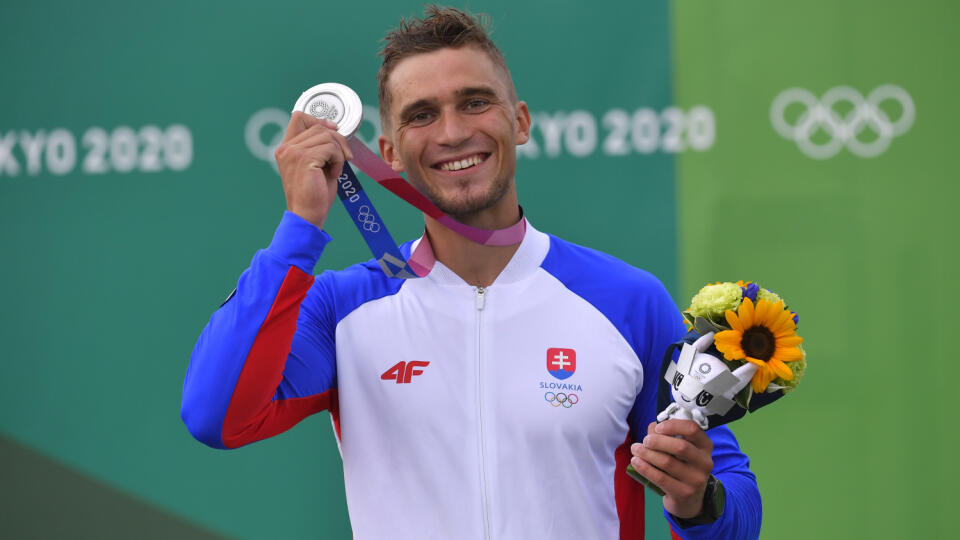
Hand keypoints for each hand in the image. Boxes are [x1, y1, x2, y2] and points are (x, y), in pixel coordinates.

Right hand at [274, 111, 353, 228]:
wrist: (308, 215)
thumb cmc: (314, 194)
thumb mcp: (316, 165)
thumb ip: (319, 146)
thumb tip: (334, 129)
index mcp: (286, 149)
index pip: (299, 117)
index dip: (319, 120)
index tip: (334, 130)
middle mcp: (286, 148)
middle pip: (318, 126)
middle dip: (338, 140)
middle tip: (345, 158)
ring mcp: (293, 153)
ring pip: (327, 136)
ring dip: (339, 152)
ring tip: (335, 170)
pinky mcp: (304, 159)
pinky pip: (331, 148)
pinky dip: (339, 161)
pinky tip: (334, 174)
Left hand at [630, 420, 713, 518]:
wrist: (688, 499)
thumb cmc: (681, 467)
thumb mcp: (680, 451)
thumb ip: (667, 436)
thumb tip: (652, 427)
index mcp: (705, 446)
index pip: (692, 429)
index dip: (673, 425)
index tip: (658, 427)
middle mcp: (704, 462)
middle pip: (680, 446)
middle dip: (657, 441)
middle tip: (645, 441)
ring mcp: (696, 480)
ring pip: (668, 462)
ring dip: (647, 453)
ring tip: (635, 449)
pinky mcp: (684, 493)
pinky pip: (660, 478)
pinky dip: (645, 468)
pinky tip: (636, 462)